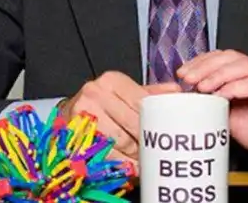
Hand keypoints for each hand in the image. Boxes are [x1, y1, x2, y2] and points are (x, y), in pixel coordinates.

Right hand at [58, 71, 180, 169]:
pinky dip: (122, 162)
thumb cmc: (102, 101)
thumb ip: (149, 93)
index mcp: (112, 80)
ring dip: (136, 154)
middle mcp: (96, 93)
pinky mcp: (77, 133)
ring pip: (120, 140)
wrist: (70, 111)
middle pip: (132, 122)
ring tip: (145, 160)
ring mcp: (84, 113)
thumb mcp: (124, 92)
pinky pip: (106, 153)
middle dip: (147, 139)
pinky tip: (131, 167)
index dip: (154, 120)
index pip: (141, 102)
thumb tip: (177, 92)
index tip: (164, 133)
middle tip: (157, 150)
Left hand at [176, 50, 247, 165]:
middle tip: (187, 77)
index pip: (223, 56)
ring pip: (240, 65)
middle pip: (230, 56)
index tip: (183, 72)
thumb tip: (189, 98)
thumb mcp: (230, 114)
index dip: (201, 61)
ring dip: (216, 74)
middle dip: (205, 65)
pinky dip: (233, 87)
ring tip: (201, 86)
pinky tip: (220, 96)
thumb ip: (214, 101)